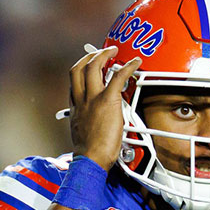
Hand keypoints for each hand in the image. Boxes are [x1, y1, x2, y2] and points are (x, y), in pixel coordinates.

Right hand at [68, 46, 140, 168]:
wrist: (91, 159)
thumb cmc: (89, 154)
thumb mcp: (83, 133)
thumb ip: (88, 122)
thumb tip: (96, 122)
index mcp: (76, 108)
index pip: (74, 82)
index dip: (81, 70)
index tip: (89, 66)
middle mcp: (81, 100)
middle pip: (79, 68)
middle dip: (89, 56)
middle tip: (100, 52)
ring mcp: (93, 99)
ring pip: (93, 66)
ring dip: (103, 54)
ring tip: (113, 50)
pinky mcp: (107, 101)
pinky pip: (117, 77)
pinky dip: (128, 67)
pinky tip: (135, 63)